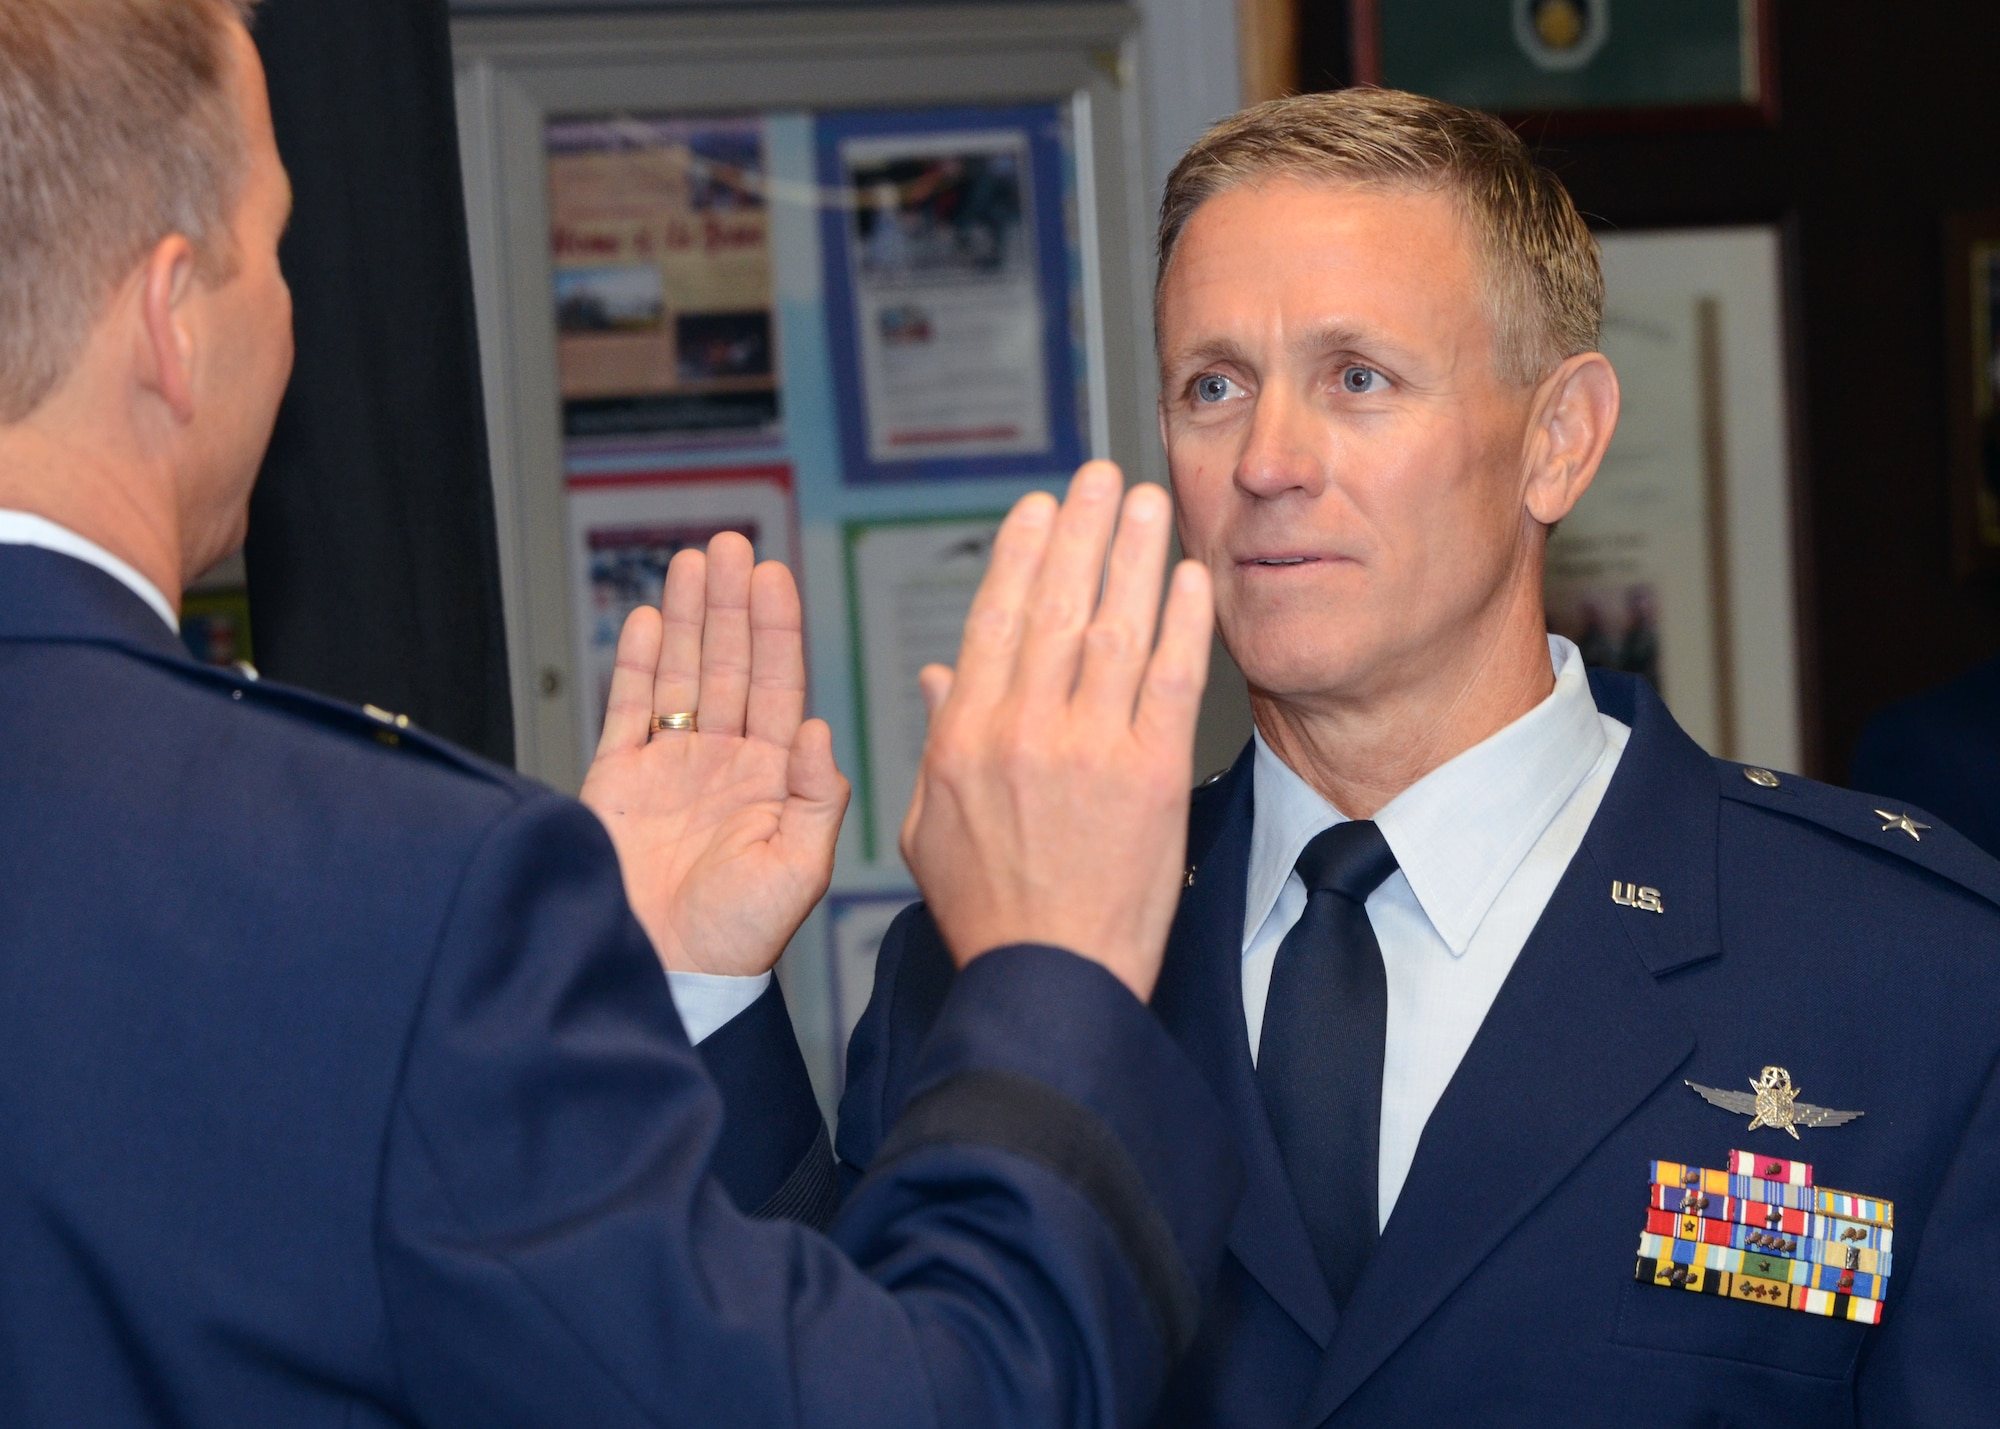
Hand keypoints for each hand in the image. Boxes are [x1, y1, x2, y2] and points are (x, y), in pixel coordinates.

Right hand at [580, 533, 848, 976]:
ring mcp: (673, 765)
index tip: (775, 576)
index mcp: (775, 777)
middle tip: (732, 545)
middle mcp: (726, 762)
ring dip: (691, 617)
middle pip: (732, 664)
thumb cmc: (738, 938)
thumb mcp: (798, 870)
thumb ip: (817, 797)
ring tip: (694, 560)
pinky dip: (637, 663)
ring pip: (683, 672)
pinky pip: (630, 708)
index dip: (778, 629)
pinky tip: (649, 619)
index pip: (780, 685)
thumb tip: (821, 729)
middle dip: (732, 604)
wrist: (665, 975)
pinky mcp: (621, 778)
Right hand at [899, 462, 1213, 1001]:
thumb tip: (937, 674)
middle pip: (1054, 603)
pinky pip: (1172, 679)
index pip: (993, 618)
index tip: (1038, 508)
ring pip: (1113, 626)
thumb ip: (935, 740)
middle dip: (1080, 529)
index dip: (1019, 552)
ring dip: (1132, 553)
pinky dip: (1182, 622)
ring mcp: (1088, 749)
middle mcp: (1022, 730)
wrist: (1049, 980)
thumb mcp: (928, 826)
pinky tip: (1189, 577)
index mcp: (963, 737)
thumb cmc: (990, 913)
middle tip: (1100, 476)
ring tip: (1147, 501)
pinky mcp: (1151, 776)